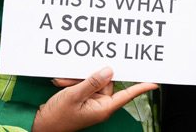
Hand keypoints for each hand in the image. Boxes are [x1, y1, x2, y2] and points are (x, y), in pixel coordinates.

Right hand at [31, 67, 156, 131]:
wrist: (40, 124)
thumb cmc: (57, 116)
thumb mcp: (74, 96)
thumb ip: (93, 82)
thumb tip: (110, 71)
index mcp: (103, 108)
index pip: (126, 95)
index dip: (141, 88)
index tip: (155, 82)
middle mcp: (100, 104)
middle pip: (106, 81)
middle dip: (91, 75)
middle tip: (73, 79)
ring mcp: (92, 101)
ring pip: (93, 80)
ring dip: (79, 79)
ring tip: (64, 84)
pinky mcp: (83, 97)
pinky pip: (84, 84)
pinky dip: (74, 82)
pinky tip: (63, 83)